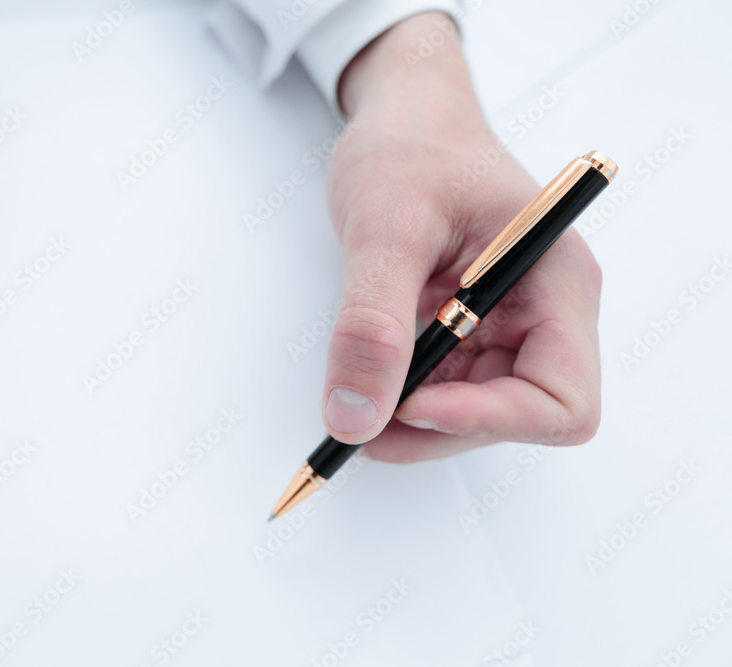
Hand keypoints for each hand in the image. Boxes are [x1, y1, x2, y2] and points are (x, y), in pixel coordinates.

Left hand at [321, 11, 601, 461]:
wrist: (402, 118)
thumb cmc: (411, 146)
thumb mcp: (385, 229)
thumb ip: (371, 324)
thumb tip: (354, 416)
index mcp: (555, 280)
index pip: (561, 399)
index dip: (491, 420)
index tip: (412, 405)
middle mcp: (545, 310)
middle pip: (519, 415)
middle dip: (441, 427)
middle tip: (361, 417)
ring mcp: (510, 323)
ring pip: (479, 412)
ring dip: (417, 418)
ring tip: (358, 389)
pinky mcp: (474, 329)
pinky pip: (449, 388)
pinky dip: (406, 395)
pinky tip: (372, 371)